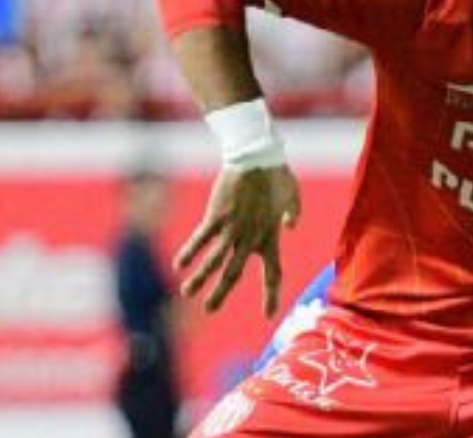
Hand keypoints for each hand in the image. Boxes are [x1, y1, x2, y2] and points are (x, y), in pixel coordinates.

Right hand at [175, 164, 301, 316]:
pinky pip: (201, 237)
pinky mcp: (218, 215)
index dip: (271, 294)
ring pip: (215, 259)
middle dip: (220, 293)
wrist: (258, 157)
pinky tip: (178, 265)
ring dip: (200, 277)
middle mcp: (251, 237)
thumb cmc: (276, 176)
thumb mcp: (292, 197)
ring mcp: (233, 228)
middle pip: (234, 272)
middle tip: (208, 311)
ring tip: (187, 293)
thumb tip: (290, 227)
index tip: (268, 315)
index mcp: (271, 236)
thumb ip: (293, 214)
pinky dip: (190, 251)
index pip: (274, 272)